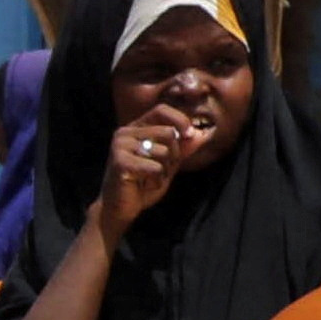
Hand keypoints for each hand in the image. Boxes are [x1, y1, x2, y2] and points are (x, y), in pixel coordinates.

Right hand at [89, 106, 205, 234]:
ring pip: (163, 151)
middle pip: (167, 132)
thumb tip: (202, 134)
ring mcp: (120, 146)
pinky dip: (156, 180)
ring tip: (151, 179)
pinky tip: (144, 185)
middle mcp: (125, 133)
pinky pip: (154, 167)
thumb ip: (183, 148)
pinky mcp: (120, 162)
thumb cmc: (142, 185)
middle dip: (174, 154)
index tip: (190, 135)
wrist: (118, 209)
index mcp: (135, 128)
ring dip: (164, 170)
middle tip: (163, 169)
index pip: (161, 110)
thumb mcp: (168, 164)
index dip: (180, 120)